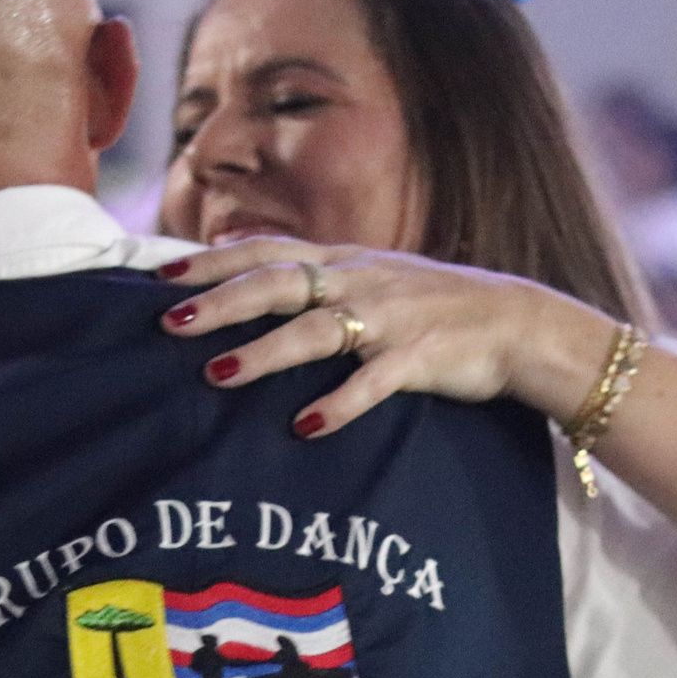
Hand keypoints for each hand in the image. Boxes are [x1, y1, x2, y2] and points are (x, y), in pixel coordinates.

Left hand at [158, 238, 606, 437]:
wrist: (518, 324)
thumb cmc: (433, 307)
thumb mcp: (371, 279)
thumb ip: (314, 279)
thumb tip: (246, 274)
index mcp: (344, 261)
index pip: (264, 252)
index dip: (210, 263)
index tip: (158, 277)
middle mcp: (360, 281)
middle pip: (277, 284)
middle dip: (220, 303)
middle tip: (169, 324)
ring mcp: (390, 319)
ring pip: (316, 330)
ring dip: (265, 353)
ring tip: (218, 374)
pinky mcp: (422, 358)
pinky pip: (375, 381)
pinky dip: (341, 402)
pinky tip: (308, 425)